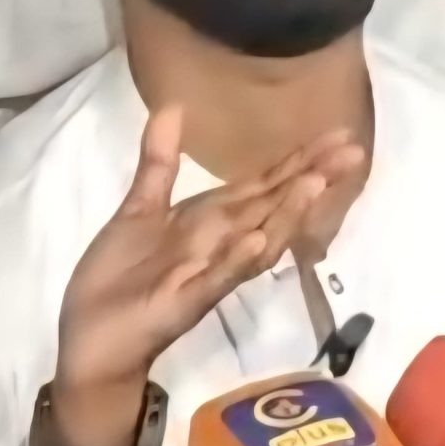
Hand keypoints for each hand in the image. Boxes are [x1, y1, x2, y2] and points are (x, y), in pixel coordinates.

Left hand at [53, 108, 363, 418]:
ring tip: (315, 183)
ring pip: (256, 241)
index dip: (298, 159)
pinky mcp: (185, 301)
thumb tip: (174, 106)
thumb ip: (160, 161)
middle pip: (272, 206)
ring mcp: (206, 273)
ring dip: (286, 214)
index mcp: (208, 220)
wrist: (90, 340)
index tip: (338, 134)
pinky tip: (259, 241)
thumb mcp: (139, 209)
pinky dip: (238, 260)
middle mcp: (219, 245)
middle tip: (354, 151)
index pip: (262, 185)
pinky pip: (217, 279)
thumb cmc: (118, 279)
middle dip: (311, 179)